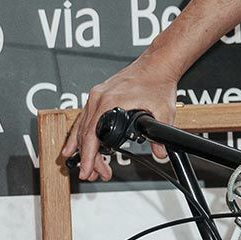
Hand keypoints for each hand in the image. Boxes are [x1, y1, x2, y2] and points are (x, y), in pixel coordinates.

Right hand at [60, 58, 178, 180]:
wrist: (157, 64)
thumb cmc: (158, 81)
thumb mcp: (163, 112)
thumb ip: (160, 135)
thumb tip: (160, 153)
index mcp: (109, 101)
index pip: (91, 135)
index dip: (88, 156)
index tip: (86, 170)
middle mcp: (99, 97)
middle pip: (84, 134)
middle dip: (87, 158)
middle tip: (93, 175)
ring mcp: (97, 95)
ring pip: (82, 127)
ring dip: (83, 148)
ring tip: (88, 167)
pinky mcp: (100, 95)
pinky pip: (85, 118)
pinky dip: (82, 134)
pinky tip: (77, 146)